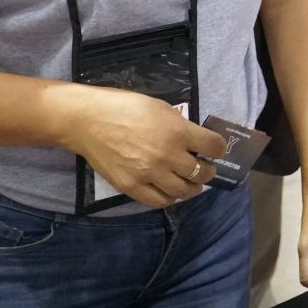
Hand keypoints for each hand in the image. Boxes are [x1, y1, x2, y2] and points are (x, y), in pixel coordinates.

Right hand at [65, 88, 227, 207]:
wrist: (88, 121)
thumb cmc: (124, 106)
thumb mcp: (160, 107)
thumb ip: (180, 125)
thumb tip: (194, 140)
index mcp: (177, 131)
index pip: (214, 147)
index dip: (219, 149)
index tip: (216, 149)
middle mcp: (168, 155)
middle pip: (202, 173)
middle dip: (207, 171)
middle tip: (204, 168)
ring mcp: (150, 174)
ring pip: (184, 191)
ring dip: (191, 187)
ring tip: (188, 182)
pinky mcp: (132, 188)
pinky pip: (159, 201)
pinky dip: (168, 197)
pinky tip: (168, 189)